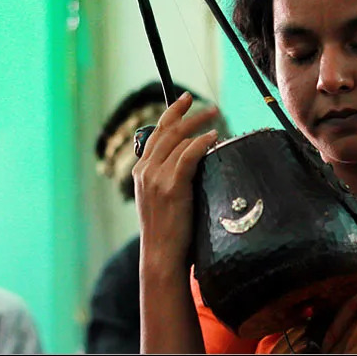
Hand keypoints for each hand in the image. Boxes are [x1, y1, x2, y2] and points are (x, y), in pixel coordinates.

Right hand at [132, 91, 219, 268]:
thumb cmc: (168, 231)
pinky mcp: (171, 187)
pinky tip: (213, 137)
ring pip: (178, 140)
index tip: (184, 100)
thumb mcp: (161, 199)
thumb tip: (193, 160)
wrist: (161, 255)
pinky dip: (201, 142)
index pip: (155, 134)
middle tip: (209, 106)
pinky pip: (188, 155)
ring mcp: (156, 178)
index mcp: (140, 172)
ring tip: (216, 120)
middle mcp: (145, 171)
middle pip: (167, 131)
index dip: (171, 114)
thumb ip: (169, 178)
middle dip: (187, 113)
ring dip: (199, 126)